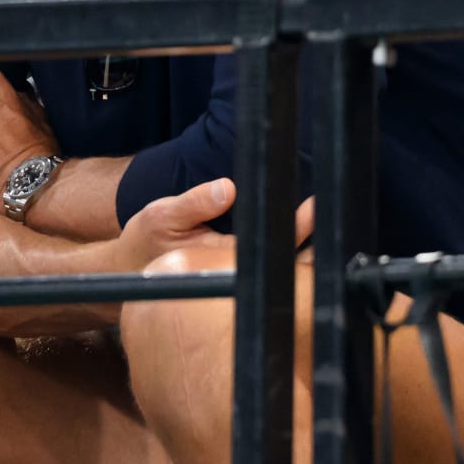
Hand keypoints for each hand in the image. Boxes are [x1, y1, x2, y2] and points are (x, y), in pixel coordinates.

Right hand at [112, 183, 313, 272]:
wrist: (128, 271)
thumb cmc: (146, 242)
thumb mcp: (161, 216)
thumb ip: (194, 204)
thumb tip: (228, 189)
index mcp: (222, 263)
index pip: (269, 246)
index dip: (296, 227)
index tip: (316, 207)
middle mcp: (236, 274)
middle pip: (286, 260)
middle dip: (313, 238)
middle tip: (334, 211)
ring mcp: (238, 275)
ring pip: (283, 264)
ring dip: (306, 243)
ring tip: (329, 218)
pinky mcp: (236, 270)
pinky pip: (270, 260)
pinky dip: (289, 244)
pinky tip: (306, 228)